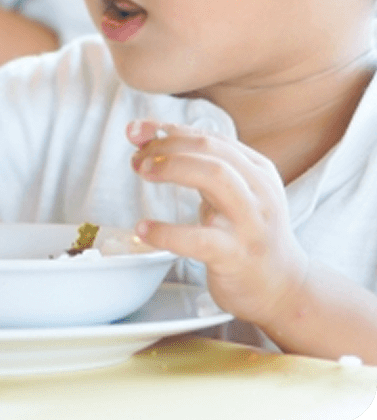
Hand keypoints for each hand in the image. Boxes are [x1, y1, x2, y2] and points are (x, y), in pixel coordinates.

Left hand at [127, 120, 308, 328]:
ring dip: (172, 167)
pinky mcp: (236, 255)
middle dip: (167, 145)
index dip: (169, 130)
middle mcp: (258, 190)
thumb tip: (147, 140)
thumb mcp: (230, 194)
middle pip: (210, 149)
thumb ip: (197, 167)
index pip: (210, 137)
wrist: (284, 289)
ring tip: (143, 172)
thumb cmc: (246, 235)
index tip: (136, 132)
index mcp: (257, 170)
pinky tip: (143, 229)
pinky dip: (167, 231)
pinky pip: (199, 238)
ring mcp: (251, 222)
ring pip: (215, 176)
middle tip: (138, 158)